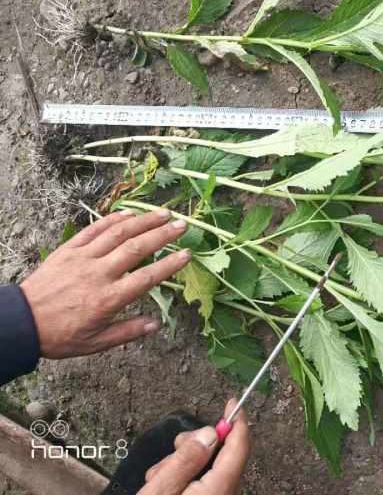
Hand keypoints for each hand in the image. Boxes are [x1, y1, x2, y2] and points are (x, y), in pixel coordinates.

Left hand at [20, 209, 191, 358]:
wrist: (20, 322)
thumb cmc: (59, 336)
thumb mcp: (95, 343)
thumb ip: (128, 332)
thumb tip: (156, 325)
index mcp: (107, 299)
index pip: (146, 278)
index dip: (169, 265)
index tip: (187, 254)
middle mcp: (97, 274)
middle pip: (136, 248)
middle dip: (162, 234)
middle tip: (182, 224)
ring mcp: (82, 258)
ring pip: (117, 233)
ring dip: (143, 221)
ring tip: (163, 213)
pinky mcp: (68, 250)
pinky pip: (93, 229)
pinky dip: (113, 219)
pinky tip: (130, 214)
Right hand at [139, 399, 249, 494]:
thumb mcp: (161, 490)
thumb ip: (187, 459)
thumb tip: (212, 433)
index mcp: (217, 493)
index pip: (239, 451)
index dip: (238, 423)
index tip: (234, 402)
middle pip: (224, 459)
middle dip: (200, 445)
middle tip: (176, 443)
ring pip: (209, 472)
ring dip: (184, 464)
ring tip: (157, 475)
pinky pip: (203, 486)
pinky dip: (183, 479)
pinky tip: (161, 484)